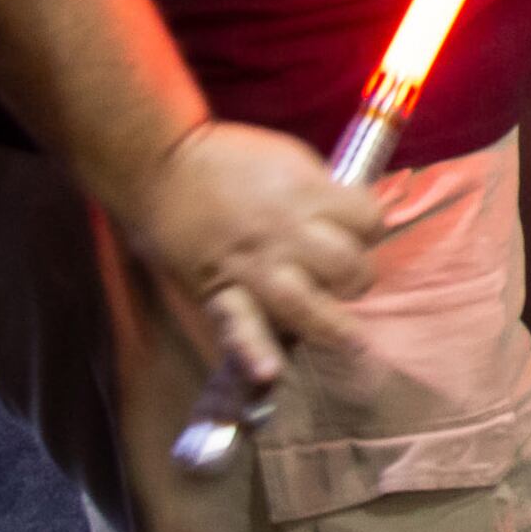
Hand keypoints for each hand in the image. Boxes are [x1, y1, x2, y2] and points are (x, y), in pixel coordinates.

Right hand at [113, 120, 383, 392]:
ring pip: (303, 302)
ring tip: (351, 344)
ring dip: (330, 325)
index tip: (357, 227)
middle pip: (345, 266)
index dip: (368, 225)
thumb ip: (324, 194)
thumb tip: (354, 222)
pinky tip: (269, 372)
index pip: (367, 220)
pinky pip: (237, 323)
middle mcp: (284, 233)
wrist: (162, 167)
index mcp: (305, 194)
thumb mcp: (292, 159)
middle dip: (356, 275)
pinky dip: (253, 350)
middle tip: (345, 277)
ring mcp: (250, 266)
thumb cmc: (232, 159)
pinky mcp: (217, 289)